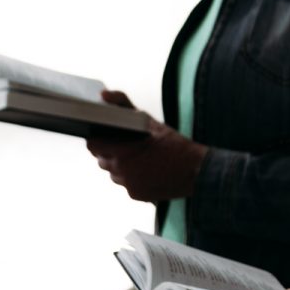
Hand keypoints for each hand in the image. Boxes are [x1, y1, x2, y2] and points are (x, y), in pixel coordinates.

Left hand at [86, 90, 206, 202]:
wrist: (196, 171)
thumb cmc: (175, 145)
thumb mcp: (150, 120)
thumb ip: (123, 105)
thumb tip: (104, 94)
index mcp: (121, 151)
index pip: (93, 145)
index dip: (97, 140)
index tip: (104, 136)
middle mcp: (121, 170)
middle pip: (102, 160)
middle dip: (110, 153)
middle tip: (127, 147)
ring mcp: (128, 184)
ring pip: (114, 174)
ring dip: (121, 167)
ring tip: (140, 160)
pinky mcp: (136, 194)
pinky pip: (126, 184)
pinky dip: (133, 178)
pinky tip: (148, 171)